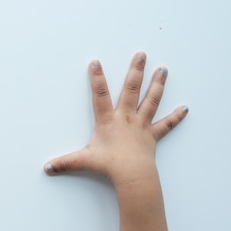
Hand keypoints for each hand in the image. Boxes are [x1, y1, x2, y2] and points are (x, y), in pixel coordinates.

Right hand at [44, 52, 187, 184]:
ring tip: (163, 69)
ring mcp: (141, 125)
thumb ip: (64, 163)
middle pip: (131, 90)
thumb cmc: (109, 166)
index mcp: (108, 120)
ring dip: (158, 85)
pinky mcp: (152, 136)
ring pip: (151, 101)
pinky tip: (185, 108)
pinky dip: (175, 117)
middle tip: (141, 55)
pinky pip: (166, 125)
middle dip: (136, 71)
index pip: (100, 95)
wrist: (132, 175)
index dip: (97, 79)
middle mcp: (126, 118)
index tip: (96, 62)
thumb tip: (46, 168)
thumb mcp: (83, 161)